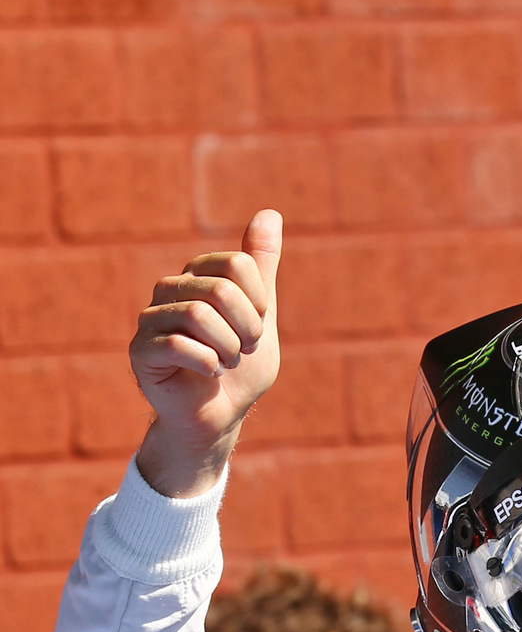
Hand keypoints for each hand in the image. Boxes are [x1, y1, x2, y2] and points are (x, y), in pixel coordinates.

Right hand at [130, 209, 282, 499]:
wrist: (220, 417)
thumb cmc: (240, 368)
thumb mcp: (260, 315)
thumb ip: (261, 266)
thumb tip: (270, 213)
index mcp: (198, 276)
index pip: (237, 265)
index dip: (257, 303)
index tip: (256, 328)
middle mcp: (170, 289)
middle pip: (220, 289)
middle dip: (245, 329)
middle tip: (243, 351)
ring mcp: (151, 318)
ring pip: (198, 315)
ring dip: (227, 348)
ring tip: (226, 364)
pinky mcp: (141, 350)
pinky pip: (179, 344)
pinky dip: (207, 364)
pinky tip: (209, 375)